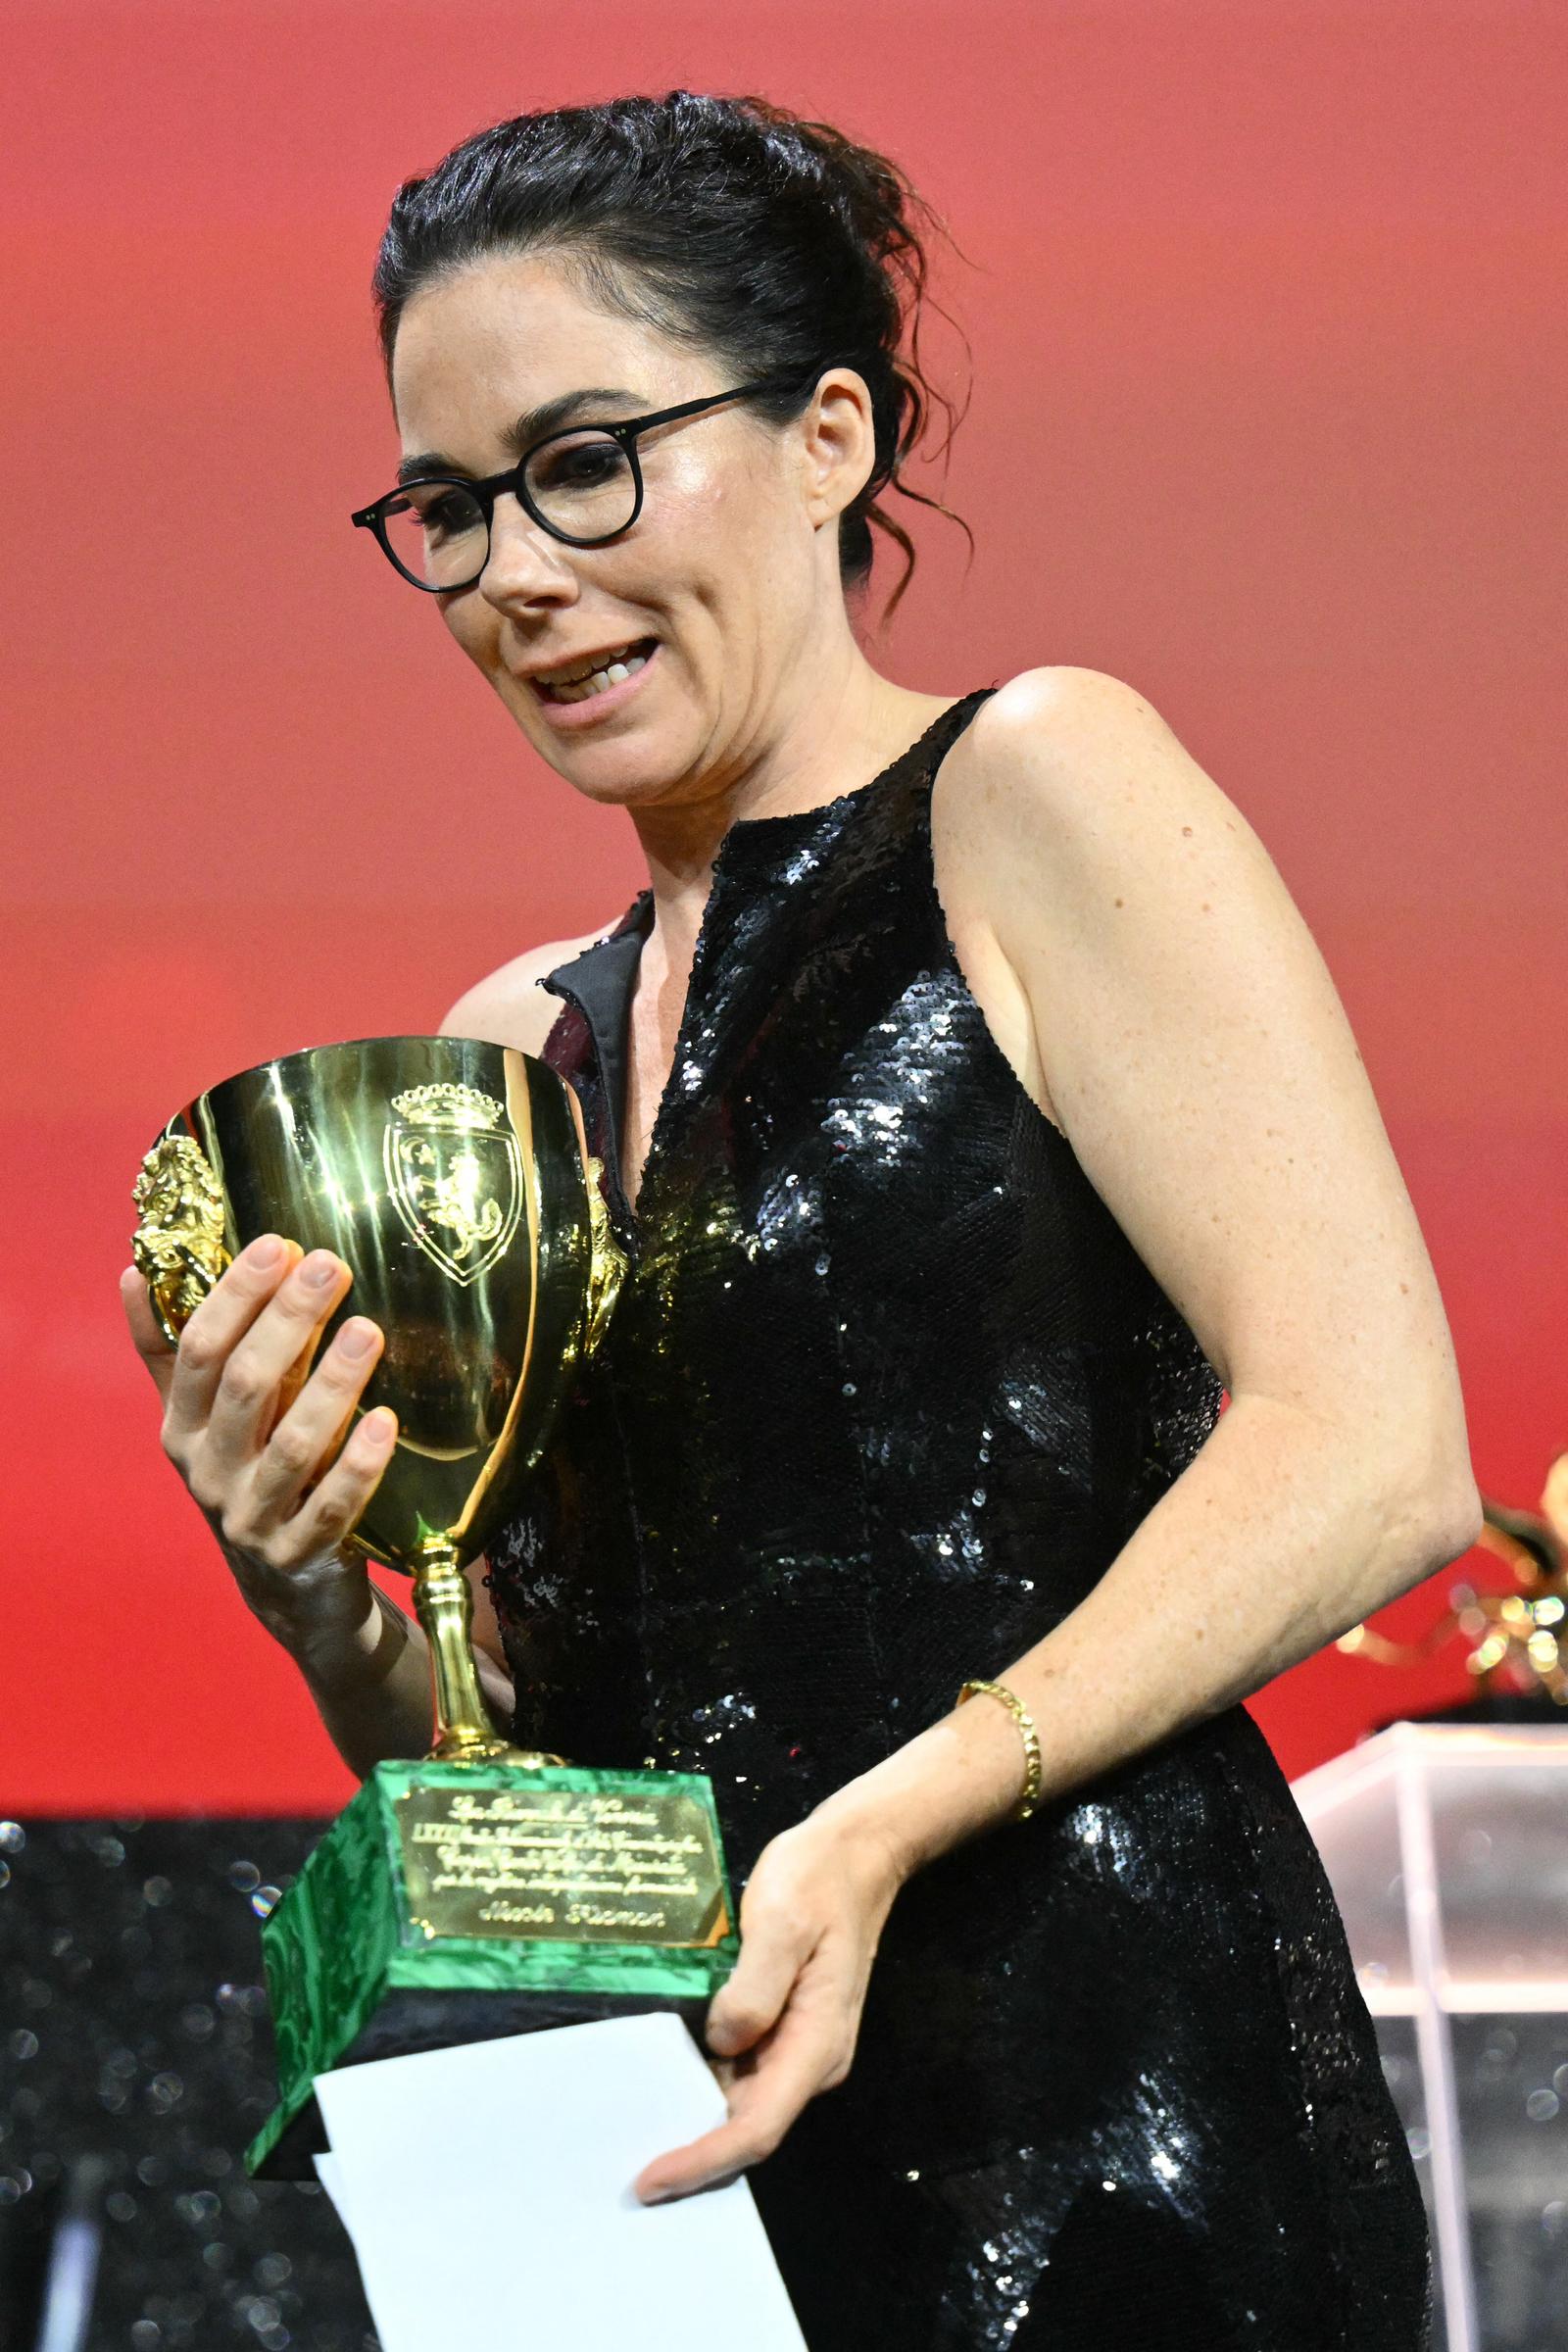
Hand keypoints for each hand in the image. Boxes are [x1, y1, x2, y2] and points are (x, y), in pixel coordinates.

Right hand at [120, 1234, 397, 1660]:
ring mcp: (251, 1517)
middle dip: (288, 1321)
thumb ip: (172, 1351)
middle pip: (244, 1386)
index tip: (278, 1245)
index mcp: (181, 1427)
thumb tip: (135, 1273)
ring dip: (331, 1383)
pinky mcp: (299, 1554)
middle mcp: (207, 1471)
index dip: (235, 1296)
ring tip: (368, 1330)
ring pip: (292, 1444)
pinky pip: (332, 1507)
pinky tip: (386, 1421)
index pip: (199, 1350)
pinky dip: (358, 1465)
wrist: (286, 1588)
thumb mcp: (203, 1418)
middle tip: (331, 1266)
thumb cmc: (249, 1475)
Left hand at [631, 1801, 907, 2203]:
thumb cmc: (816, 1881)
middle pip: (748, 2127)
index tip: (650, 2180)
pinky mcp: (787, 2027)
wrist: (857, 1852)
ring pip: (743, 2103)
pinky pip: (743, 2072)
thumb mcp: (781, 1923)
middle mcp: (812, 2059)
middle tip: (623, 2164)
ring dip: (694, 2121)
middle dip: (692, 2154)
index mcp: (816, 2044)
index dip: (703, 2160)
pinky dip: (704, 2084)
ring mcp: (801, 2045)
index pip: (757, 2127)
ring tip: (630, 2129)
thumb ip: (754, 1988)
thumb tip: (720, 2043)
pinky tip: (664, 2076)